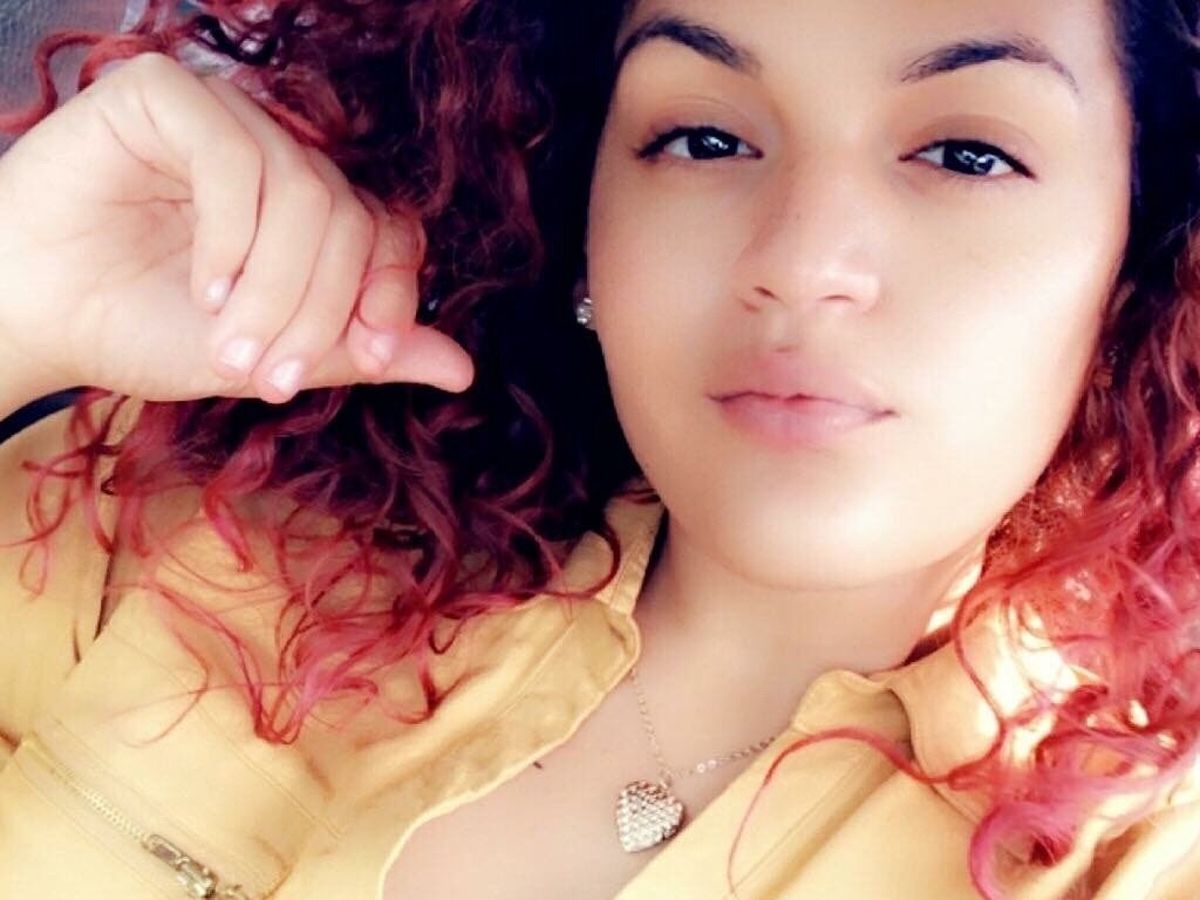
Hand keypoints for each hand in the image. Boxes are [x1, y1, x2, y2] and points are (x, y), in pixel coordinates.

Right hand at [0, 52, 474, 404]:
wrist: (37, 316)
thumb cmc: (144, 331)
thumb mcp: (271, 357)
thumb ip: (360, 353)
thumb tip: (463, 370)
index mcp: (313, 213)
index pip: (390, 232)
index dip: (393, 291)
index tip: (370, 355)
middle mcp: (281, 159)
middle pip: (349, 218)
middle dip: (317, 309)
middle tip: (267, 374)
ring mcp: (230, 121)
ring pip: (303, 190)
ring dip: (274, 283)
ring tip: (225, 337)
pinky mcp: (167, 97)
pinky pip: (234, 156)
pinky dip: (231, 232)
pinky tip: (203, 283)